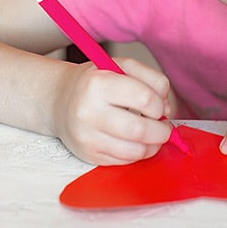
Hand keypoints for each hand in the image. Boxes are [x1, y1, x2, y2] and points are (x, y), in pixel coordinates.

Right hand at [52, 58, 173, 164]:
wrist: (59, 101)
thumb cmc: (95, 83)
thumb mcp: (122, 66)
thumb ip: (152, 79)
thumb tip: (167, 108)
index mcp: (98, 84)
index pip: (145, 99)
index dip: (160, 105)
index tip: (159, 106)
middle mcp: (89, 112)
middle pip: (141, 130)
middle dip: (162, 131)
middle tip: (163, 126)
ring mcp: (87, 137)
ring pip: (136, 151)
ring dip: (153, 145)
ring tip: (152, 135)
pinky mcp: (90, 155)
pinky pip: (126, 161)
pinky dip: (138, 152)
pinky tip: (136, 142)